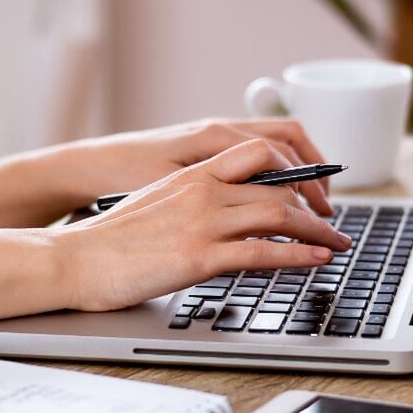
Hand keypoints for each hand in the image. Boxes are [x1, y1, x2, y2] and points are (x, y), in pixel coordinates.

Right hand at [51, 139, 351, 310]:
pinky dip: (300, 255)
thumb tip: (225, 214)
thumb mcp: (158, 205)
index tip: (314, 188)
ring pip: (279, 214)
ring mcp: (203, 222)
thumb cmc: (109, 239)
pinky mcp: (199, 256)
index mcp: (194, 174)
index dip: (297, 168)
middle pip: (279, 186)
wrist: (73, 258)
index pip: (260, 153)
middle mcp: (204, 190)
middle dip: (315, 204)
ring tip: (339, 243)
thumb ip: (196, 202)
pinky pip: (263, 252)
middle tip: (334, 222)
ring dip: (318, 230)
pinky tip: (319, 259)